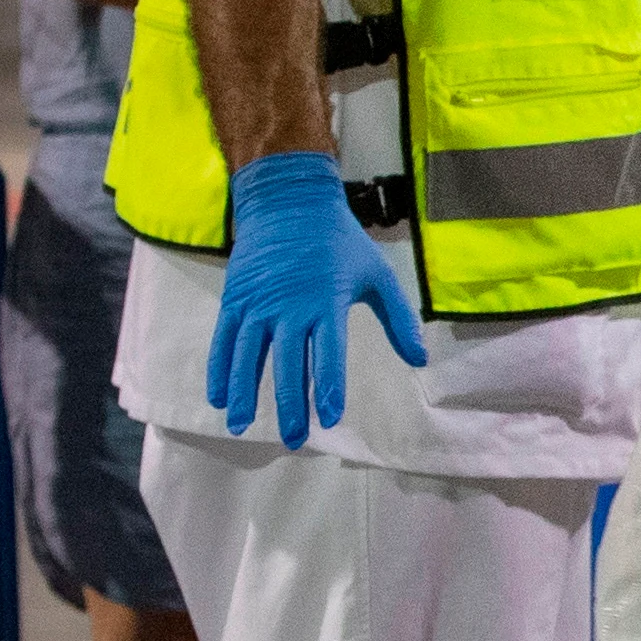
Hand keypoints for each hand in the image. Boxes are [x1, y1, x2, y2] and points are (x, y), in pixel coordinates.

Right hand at [206, 150, 425, 448]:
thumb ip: (399, 318)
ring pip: (247, 356)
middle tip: (294, 439)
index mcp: (326, 302)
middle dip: (289, 403)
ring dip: (244, 393)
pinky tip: (219, 398)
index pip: (328, 352)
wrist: (288, 200)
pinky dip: (219, 370)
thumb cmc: (340, 241)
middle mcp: (288, 307)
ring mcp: (257, 304)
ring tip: (243, 426)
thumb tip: (421, 358)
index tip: (330, 417)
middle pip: (286, 362)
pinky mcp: (235, 300)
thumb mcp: (377, 274)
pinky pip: (223, 340)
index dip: (328, 385)